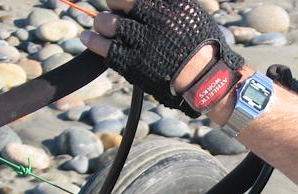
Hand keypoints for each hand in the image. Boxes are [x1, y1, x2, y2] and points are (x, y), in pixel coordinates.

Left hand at [80, 0, 243, 113]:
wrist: (207, 81)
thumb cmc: (204, 48)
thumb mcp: (191, 15)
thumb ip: (168, 4)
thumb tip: (149, 3)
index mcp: (163, 9)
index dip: (120, 1)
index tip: (121, 4)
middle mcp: (148, 23)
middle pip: (113, 6)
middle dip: (111, 11)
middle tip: (113, 18)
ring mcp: (138, 44)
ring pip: (105, 25)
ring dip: (99, 25)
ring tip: (96, 28)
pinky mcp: (132, 65)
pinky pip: (104, 50)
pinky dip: (93, 42)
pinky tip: (89, 38)